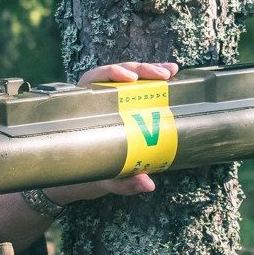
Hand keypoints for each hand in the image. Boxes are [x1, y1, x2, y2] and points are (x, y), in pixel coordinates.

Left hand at [46, 60, 178, 203]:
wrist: (82, 180)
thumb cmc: (86, 176)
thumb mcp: (103, 178)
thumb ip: (123, 182)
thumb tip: (147, 184)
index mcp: (81, 109)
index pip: (93, 79)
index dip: (111, 74)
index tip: (131, 80)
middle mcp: (94, 99)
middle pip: (117, 74)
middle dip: (141, 70)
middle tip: (164, 76)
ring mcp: (109, 99)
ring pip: (129, 76)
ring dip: (151, 70)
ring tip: (172, 72)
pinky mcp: (122, 104)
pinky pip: (137, 87)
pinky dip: (154, 81)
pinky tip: (172, 78)